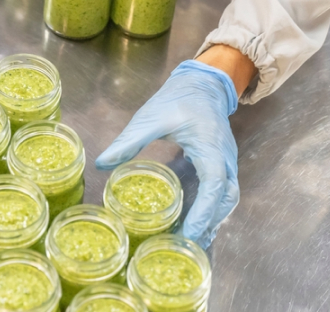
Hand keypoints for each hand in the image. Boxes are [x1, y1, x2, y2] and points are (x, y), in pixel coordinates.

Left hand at [96, 60, 239, 248]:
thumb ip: (129, 141)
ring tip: (191, 240)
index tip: (189, 233)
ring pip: (228, 196)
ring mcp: (227, 160)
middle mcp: (225, 157)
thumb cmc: (178, 98)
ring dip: (213, 218)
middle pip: (227, 198)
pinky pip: (223, 190)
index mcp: (210, 146)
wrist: (202, 83)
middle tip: (187, 245)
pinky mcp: (222, 161)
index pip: (215, 185)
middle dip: (210, 222)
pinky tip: (197, 221)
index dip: (204, 212)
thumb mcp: (150, 117)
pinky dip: (213, 208)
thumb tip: (101, 163)